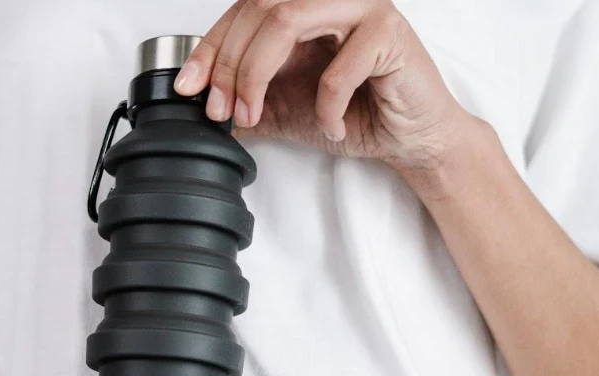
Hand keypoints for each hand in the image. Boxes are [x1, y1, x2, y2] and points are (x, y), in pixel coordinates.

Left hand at [174, 0, 471, 170]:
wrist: (410, 139)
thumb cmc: (357, 114)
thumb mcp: (285, 109)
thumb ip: (246, 100)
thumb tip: (199, 102)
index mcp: (305, 6)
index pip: (244, 10)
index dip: (210, 47)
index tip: (188, 87)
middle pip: (259, 9)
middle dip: (229, 65)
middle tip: (221, 110)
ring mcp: (362, 6)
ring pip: (287, 20)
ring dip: (258, 75)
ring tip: (255, 115)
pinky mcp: (390, 32)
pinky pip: (339, 66)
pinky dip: (326, 106)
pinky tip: (333, 126)